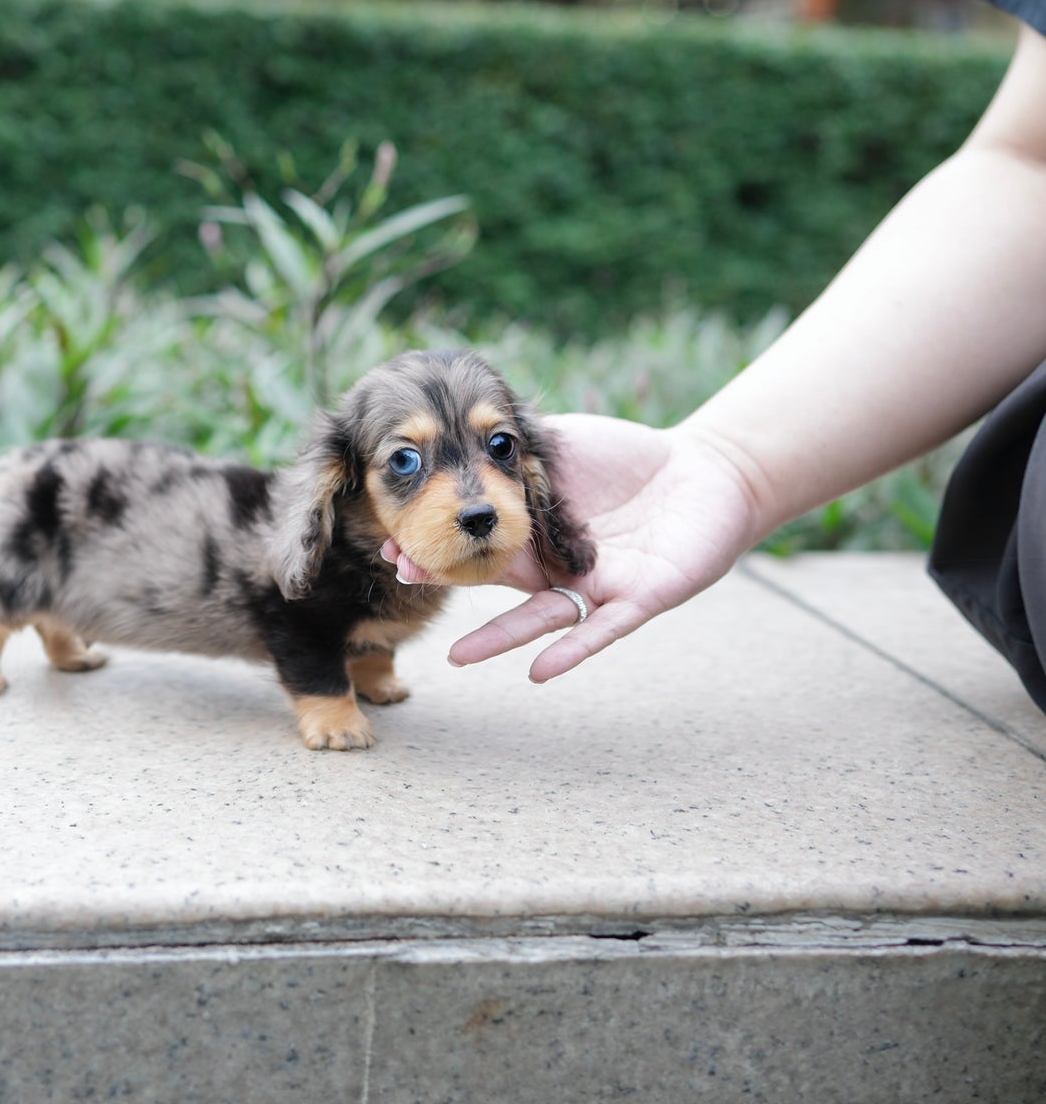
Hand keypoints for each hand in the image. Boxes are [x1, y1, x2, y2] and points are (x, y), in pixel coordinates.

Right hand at [383, 415, 764, 681]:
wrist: (707, 470)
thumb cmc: (631, 455)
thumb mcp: (562, 442)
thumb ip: (517, 446)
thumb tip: (461, 431)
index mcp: (536, 527)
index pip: (478, 540)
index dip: (440, 544)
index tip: (395, 544)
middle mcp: (557, 564)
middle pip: (496, 579)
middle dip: (451, 581)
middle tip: (404, 580)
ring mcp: (594, 586)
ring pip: (540, 618)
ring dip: (497, 639)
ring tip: (455, 658)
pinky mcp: (638, 600)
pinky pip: (601, 632)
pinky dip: (571, 652)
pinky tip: (538, 672)